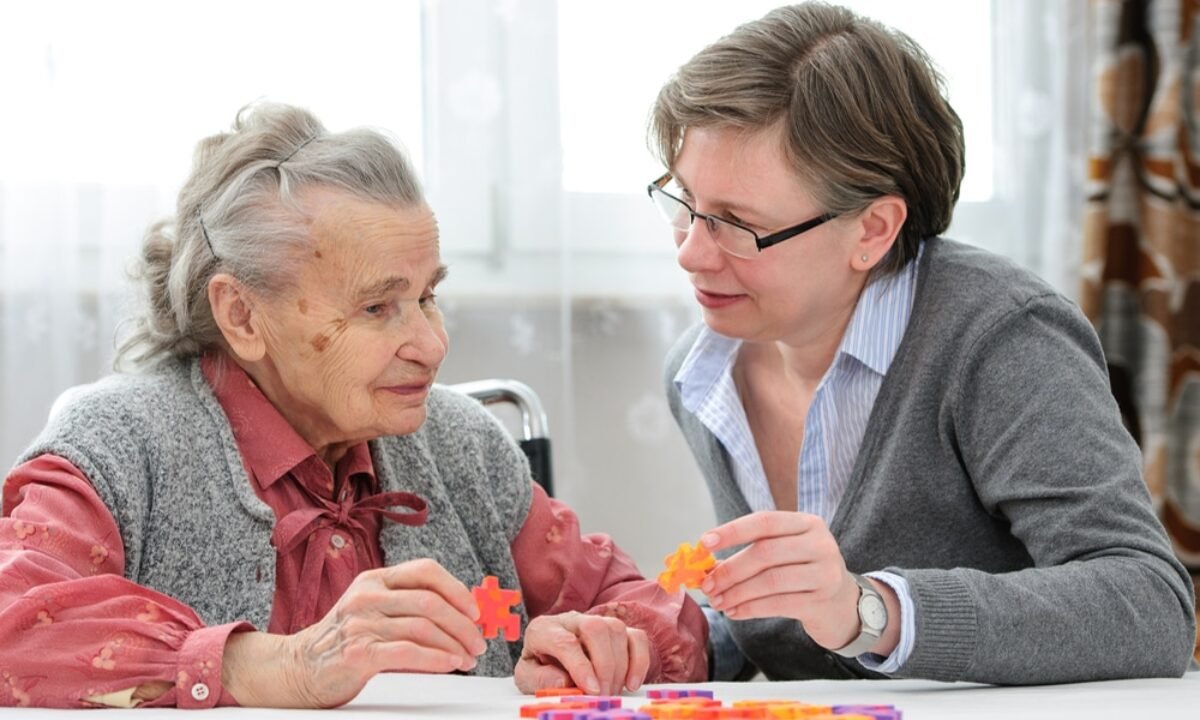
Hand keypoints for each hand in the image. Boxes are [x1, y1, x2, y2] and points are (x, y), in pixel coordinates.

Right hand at [223, 558, 486, 707]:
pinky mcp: (359, 652)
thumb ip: (408, 606)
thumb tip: (462, 615)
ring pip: (423, 628)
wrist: (300, 667)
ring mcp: (362, 623)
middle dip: (463, 624)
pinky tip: (450, 663)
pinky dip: (436, 658)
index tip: (475, 611)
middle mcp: (368, 595)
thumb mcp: (374, 610)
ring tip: (467, 658)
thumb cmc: (345, 640)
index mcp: (375, 579)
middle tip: (479, 642)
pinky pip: (408, 651)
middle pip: (431, 602)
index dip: (457, 589)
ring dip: (454, 645)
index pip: (426, 571)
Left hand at [514, 611, 650, 695]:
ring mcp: (596, 622)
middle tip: (603, 695)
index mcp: (543, 630)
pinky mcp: (617, 631)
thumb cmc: (539, 671)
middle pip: (596, 628)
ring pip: (616, 629)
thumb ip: (541, 680)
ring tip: (610, 692)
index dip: (581, 667)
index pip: (565, 642)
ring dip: (620, 666)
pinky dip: (639, 661)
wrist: (547, 663)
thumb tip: (565, 681)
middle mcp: (570, 620)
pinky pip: (636, 637)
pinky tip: (631, 684)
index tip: (592, 691)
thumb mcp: (528, 679)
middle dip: (604, 665)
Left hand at [699, 511, 861, 650]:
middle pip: (765, 553)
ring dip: (737, 593)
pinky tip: (734, 612)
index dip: (733, 531)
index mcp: (807, 523)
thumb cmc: (803, 573)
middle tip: (707, 584)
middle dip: (730, 569)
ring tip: (717, 602)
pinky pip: (779, 604)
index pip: (764, 522)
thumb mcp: (785, 552)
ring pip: (770, 581)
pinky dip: (751, 608)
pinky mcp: (822, 601)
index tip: (705, 542)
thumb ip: (753, 551)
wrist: (844, 604)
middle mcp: (820, 544)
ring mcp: (825, 573)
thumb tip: (708, 565)